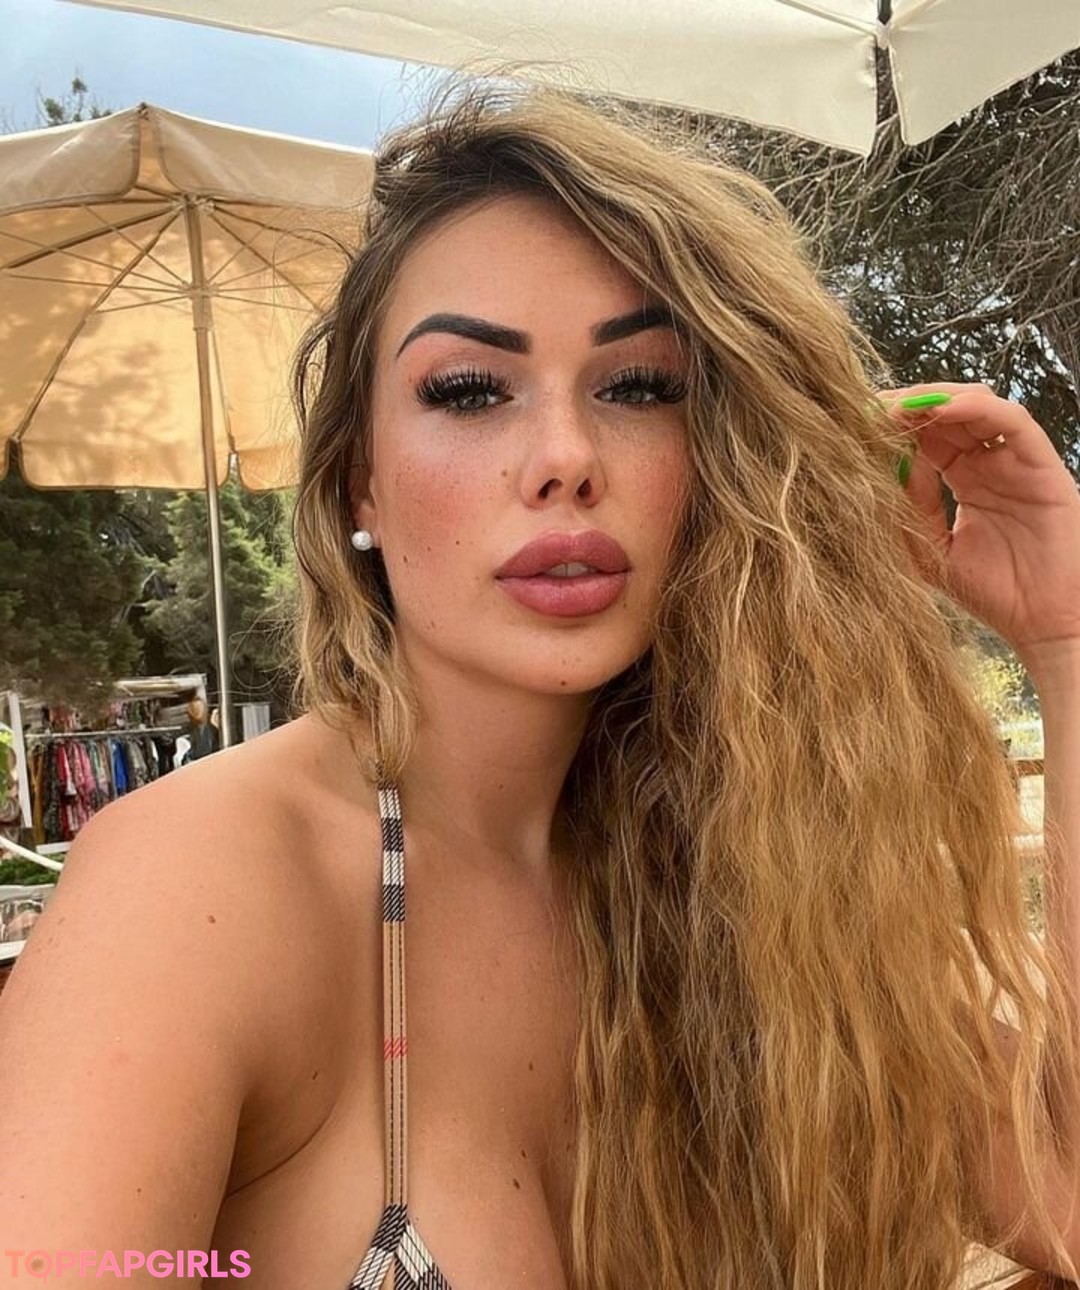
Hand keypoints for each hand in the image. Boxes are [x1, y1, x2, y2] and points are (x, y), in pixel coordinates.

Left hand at [882, 383, 1079, 669]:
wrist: (1044, 624)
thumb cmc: (994, 594)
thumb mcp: (931, 551)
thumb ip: (907, 510)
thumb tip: (883, 466)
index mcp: (964, 479)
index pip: (925, 435)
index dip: (892, 424)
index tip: (854, 421)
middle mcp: (990, 463)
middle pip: (946, 413)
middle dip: (907, 405)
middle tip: (868, 406)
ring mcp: (1016, 461)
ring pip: (977, 406)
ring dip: (935, 398)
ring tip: (897, 406)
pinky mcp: (1042, 465)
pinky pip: (1011, 421)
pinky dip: (975, 408)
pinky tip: (938, 410)